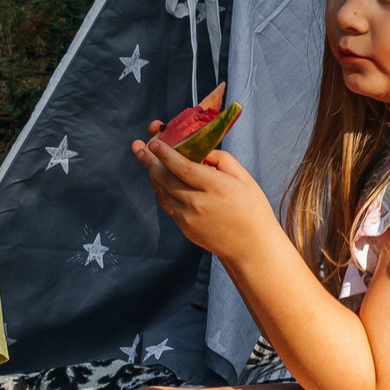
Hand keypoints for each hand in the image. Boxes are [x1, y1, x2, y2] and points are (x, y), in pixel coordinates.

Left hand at [130, 136, 279, 259]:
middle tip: (137, 146)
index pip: (184, 167)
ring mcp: (189, 218)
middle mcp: (198, 203)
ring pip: (163, 191)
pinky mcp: (184, 228)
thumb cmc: (252, 208)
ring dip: (153, 174)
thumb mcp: (244, 178)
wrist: (250, 247)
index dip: (166, 154)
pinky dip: (161, 189)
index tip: (154, 142)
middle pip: (166, 179)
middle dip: (149, 160)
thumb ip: (221, 160)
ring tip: (145, 158)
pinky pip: (167, 204)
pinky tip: (159, 179)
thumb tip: (199, 150)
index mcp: (216, 187)